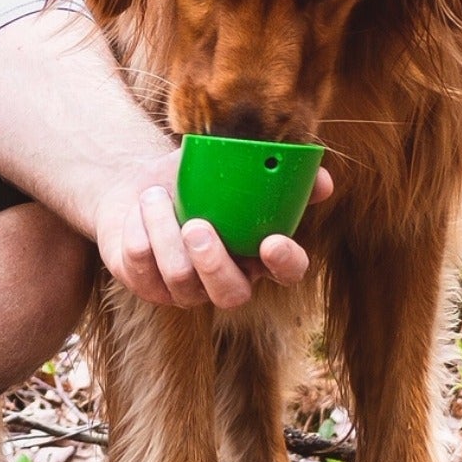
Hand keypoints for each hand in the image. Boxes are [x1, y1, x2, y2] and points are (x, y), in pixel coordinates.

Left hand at [95, 155, 335, 309]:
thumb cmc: (192, 180)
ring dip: (164, 229)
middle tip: (197, 226)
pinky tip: (139, 206)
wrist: (138, 188)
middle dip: (213, 263)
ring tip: (155, 195)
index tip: (272, 241)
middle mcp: (225, 280)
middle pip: (231, 295)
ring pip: (180, 278)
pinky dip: (138, 227)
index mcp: (257, 253)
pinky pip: (142, 266)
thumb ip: (271, 170)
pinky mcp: (148, 287)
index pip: (288, 273)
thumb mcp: (229, 166)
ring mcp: (185, 290)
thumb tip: (323, 177)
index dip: (286, 263)